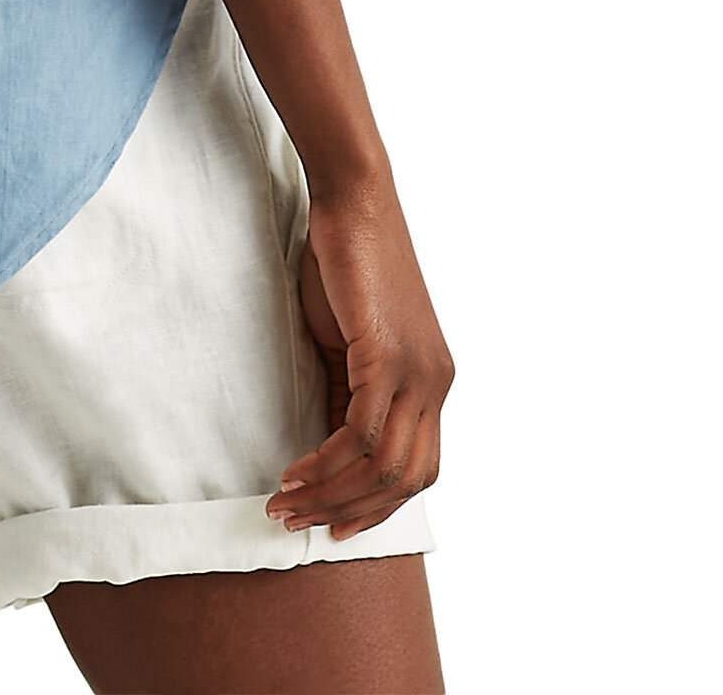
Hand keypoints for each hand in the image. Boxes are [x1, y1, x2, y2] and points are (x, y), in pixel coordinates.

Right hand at [264, 176, 453, 541]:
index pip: (419, 468)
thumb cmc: (345, 260)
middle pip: (409, 481)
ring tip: (285, 504)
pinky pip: (364, 433)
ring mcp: (420, 372)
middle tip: (297, 522)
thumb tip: (329, 442)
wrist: (352, 199)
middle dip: (351, 512)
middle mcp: (438, 383)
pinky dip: (328, 462)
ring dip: (332, 495)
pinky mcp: (390, 356)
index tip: (331, 523)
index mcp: (434, 380)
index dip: (377, 506)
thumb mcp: (349, 339)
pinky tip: (296, 470)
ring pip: (386, 467)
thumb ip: (347, 389)